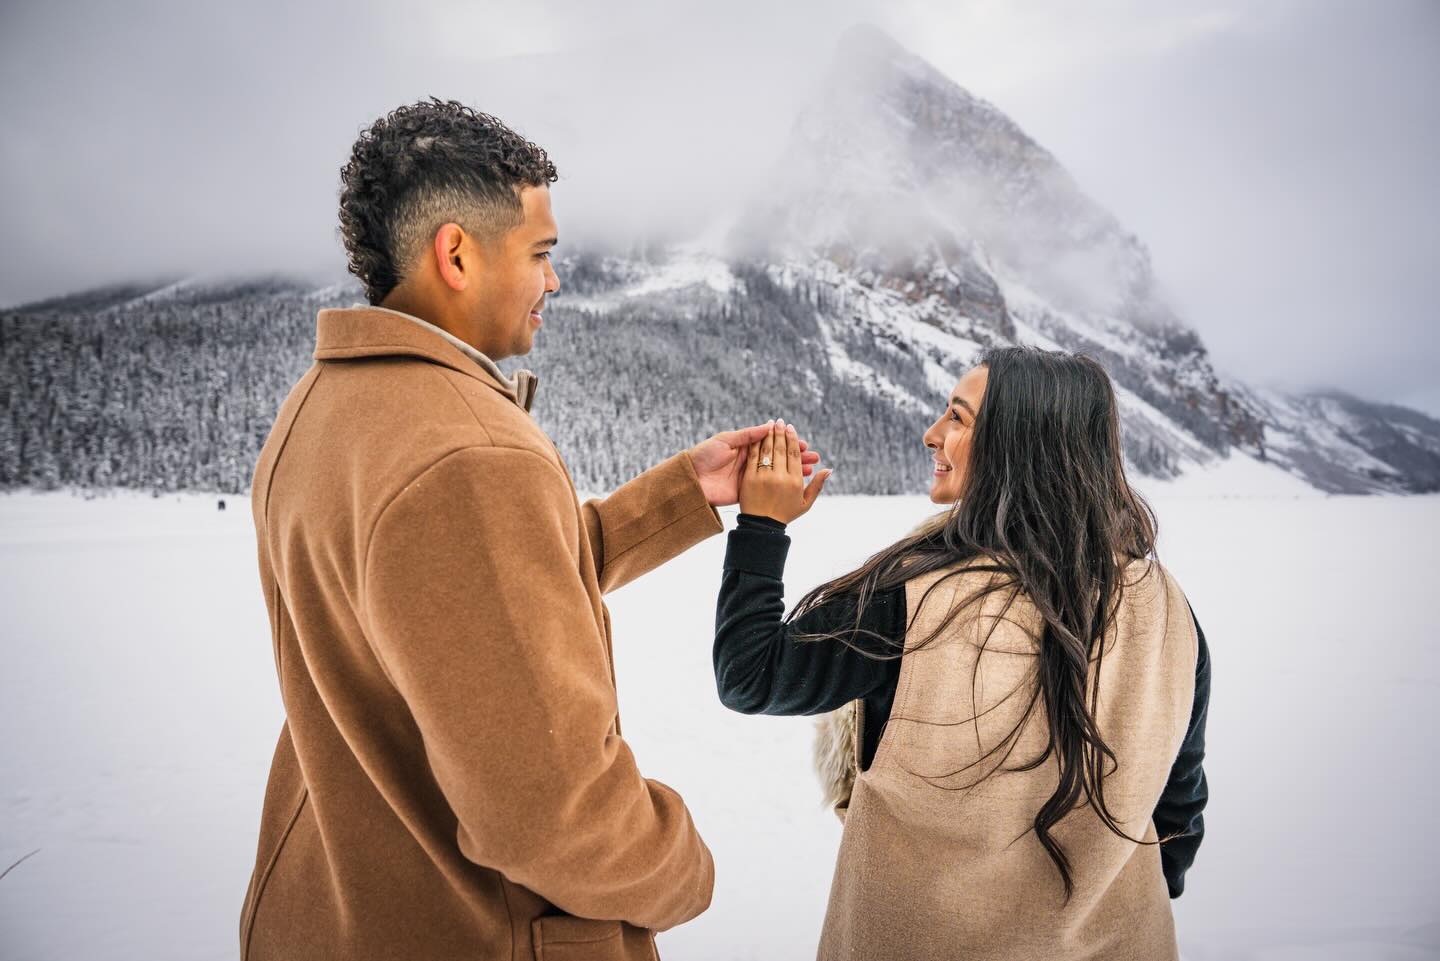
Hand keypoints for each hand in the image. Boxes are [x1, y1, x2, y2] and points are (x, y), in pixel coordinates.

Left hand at [689, 421, 820, 506]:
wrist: (690, 480)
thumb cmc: (704, 455)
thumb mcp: (725, 440)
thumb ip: (747, 435)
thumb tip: (769, 425)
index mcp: (745, 447)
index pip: (771, 443)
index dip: (787, 442)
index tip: (803, 442)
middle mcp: (750, 461)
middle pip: (777, 458)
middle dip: (796, 457)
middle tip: (813, 456)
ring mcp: (749, 476)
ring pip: (776, 472)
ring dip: (793, 471)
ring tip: (810, 469)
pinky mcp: (746, 490)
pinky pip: (768, 486)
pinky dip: (782, 485)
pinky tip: (796, 483)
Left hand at [738, 419, 832, 523]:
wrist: (759, 527)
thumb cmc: (784, 515)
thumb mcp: (804, 504)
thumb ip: (816, 486)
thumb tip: (829, 469)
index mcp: (794, 481)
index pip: (794, 454)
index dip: (793, 439)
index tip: (791, 427)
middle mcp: (780, 478)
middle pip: (781, 449)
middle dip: (781, 433)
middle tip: (782, 422)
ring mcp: (763, 478)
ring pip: (768, 451)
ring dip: (770, 436)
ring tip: (771, 424)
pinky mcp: (749, 479)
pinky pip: (754, 457)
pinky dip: (756, 445)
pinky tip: (758, 436)